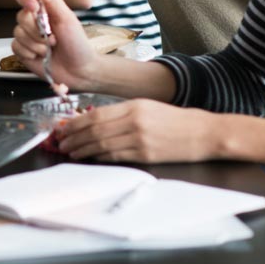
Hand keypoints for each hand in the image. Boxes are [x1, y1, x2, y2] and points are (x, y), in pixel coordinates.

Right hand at [9, 0, 97, 89]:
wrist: (80, 71)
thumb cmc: (78, 44)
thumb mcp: (67, 18)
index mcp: (43, 8)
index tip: (33, 6)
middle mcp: (33, 20)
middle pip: (20, 16)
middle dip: (37, 30)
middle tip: (53, 37)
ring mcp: (27, 36)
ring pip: (18, 33)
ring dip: (36, 44)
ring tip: (49, 49)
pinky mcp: (22, 50)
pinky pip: (15, 46)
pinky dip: (29, 52)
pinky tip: (40, 56)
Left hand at [56, 100, 219, 162]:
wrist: (204, 133)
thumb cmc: (174, 120)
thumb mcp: (146, 106)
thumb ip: (121, 112)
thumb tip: (92, 120)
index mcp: (133, 106)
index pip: (95, 115)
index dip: (75, 122)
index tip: (63, 127)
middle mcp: (134, 121)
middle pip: (94, 130)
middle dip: (74, 137)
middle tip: (60, 141)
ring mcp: (140, 139)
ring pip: (102, 144)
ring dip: (83, 149)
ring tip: (70, 151)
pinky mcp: (146, 155)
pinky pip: (116, 156)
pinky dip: (99, 157)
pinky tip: (90, 157)